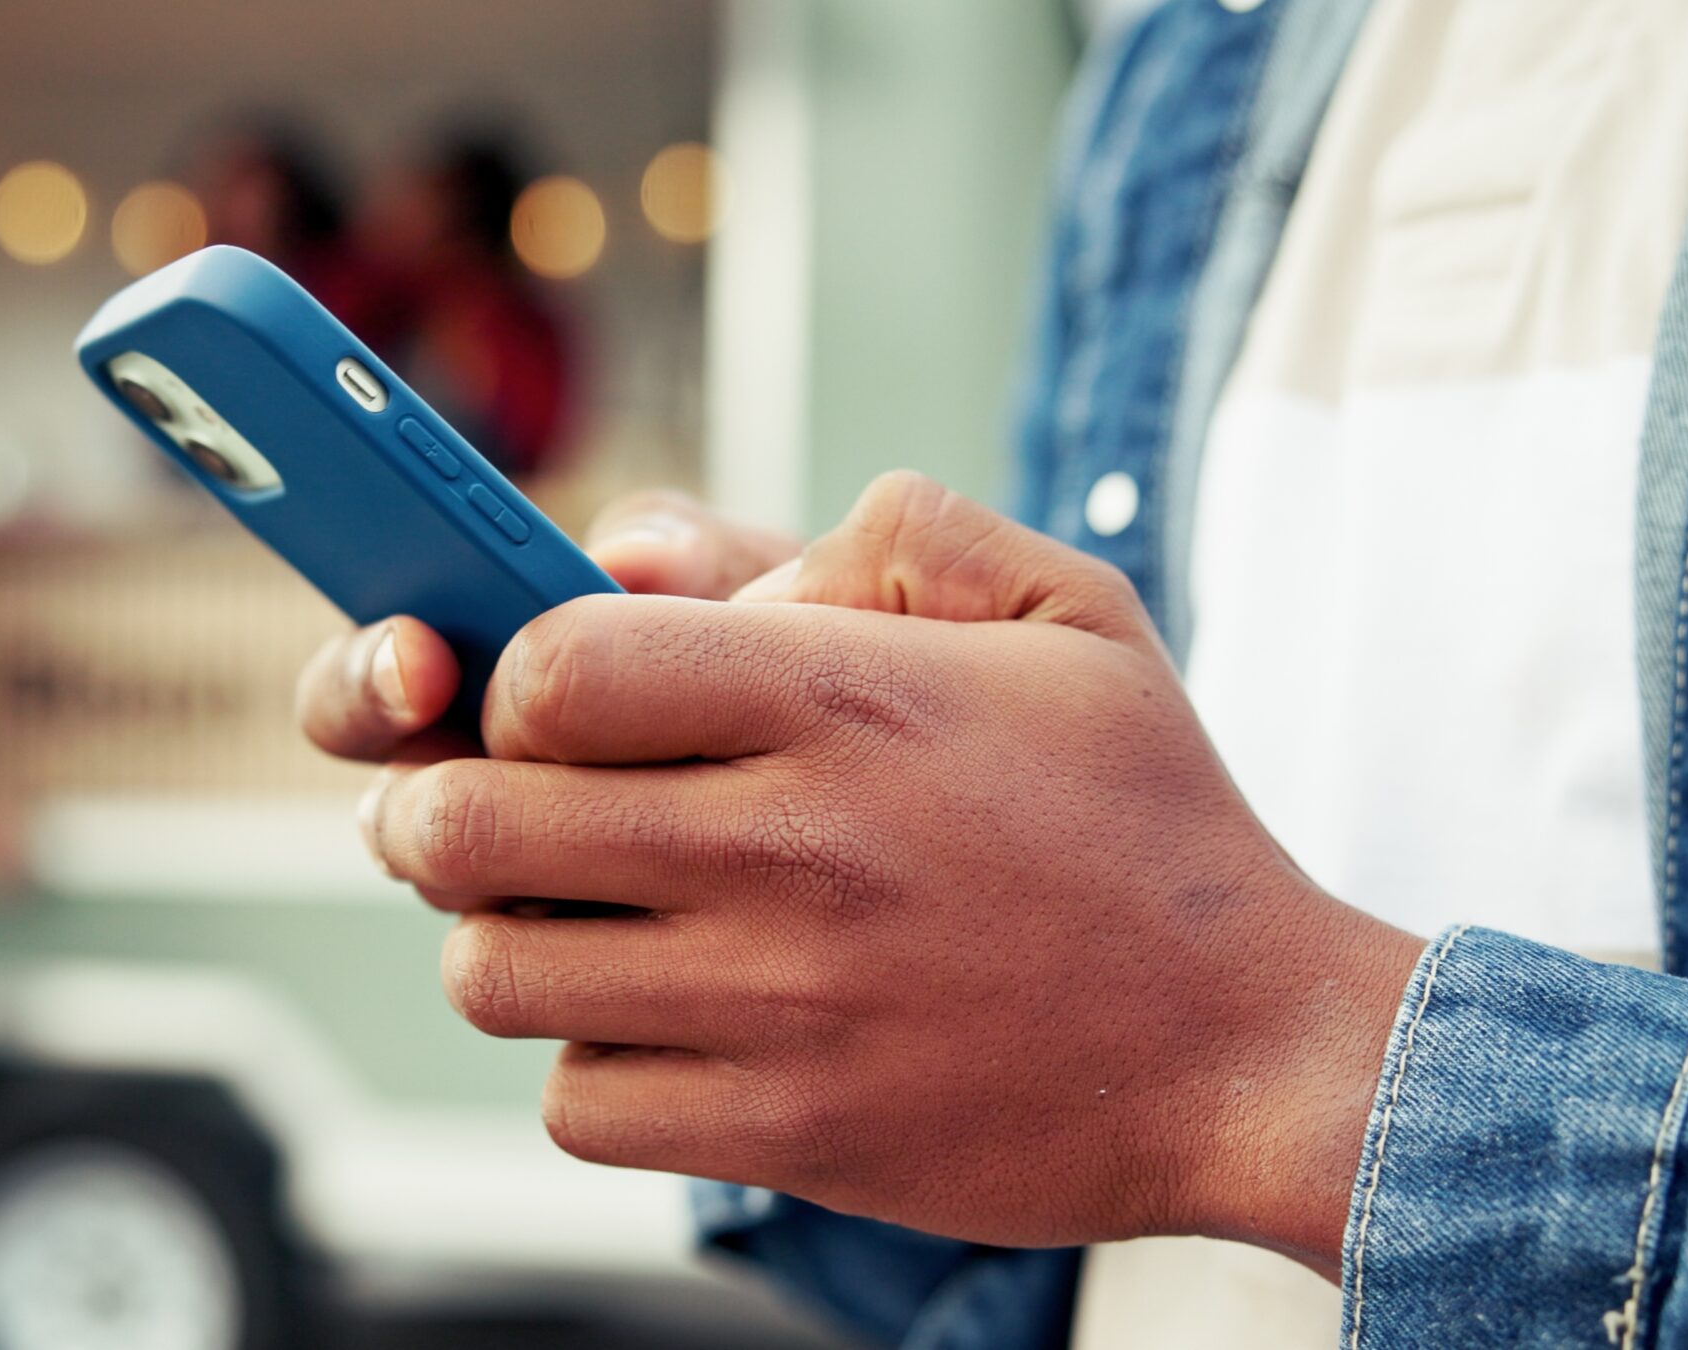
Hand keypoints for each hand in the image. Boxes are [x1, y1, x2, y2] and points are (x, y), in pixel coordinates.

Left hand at [360, 472, 1423, 1270]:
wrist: (1254, 1049)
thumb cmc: (1142, 817)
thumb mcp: (1060, 612)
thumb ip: (874, 533)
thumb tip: (634, 545)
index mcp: (844, 697)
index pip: (552, 667)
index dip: (503, 678)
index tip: (536, 702)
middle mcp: (795, 847)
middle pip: (469, 824)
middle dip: (433, 811)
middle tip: (469, 810)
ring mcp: (785, 1004)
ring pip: (494, 973)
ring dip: (502, 940)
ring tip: (569, 918)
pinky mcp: (790, 1132)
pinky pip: (580, 1103)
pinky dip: (589, 1066)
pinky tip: (658, 1025)